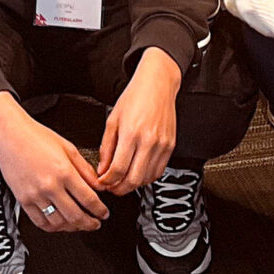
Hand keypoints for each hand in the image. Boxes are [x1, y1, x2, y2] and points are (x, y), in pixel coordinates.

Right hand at [0, 93, 107, 232]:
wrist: (10, 135)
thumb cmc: (37, 137)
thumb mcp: (68, 148)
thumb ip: (85, 169)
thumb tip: (99, 186)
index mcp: (64, 171)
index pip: (88, 199)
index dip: (100, 210)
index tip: (104, 213)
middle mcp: (49, 185)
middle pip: (75, 215)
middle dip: (89, 223)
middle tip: (95, 223)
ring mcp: (35, 195)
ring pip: (58, 222)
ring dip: (72, 227)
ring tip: (79, 224)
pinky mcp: (23, 200)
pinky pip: (40, 222)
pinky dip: (53, 227)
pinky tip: (60, 223)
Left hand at [94, 50, 181, 194]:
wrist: (157, 84)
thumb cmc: (135, 97)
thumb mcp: (112, 120)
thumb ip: (106, 147)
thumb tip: (103, 169)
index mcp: (131, 133)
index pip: (118, 169)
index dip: (108, 181)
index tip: (103, 182)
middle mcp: (148, 141)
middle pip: (133, 179)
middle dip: (119, 188)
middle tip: (111, 187)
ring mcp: (162, 145)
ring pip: (147, 178)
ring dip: (133, 184)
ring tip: (123, 181)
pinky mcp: (170, 146)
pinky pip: (158, 171)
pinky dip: (147, 177)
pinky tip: (138, 173)